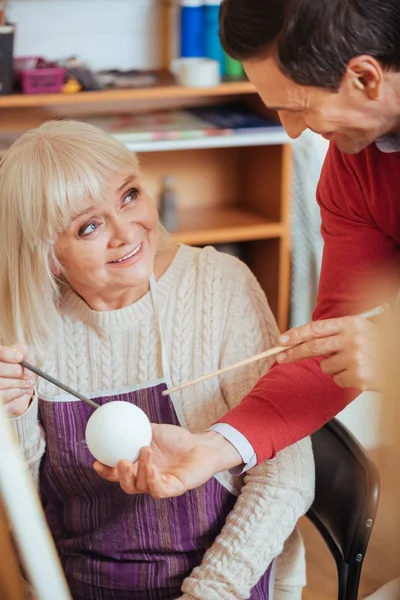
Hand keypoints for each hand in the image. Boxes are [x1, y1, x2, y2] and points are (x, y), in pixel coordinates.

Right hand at [0, 344, 34, 416]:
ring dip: (20, 383)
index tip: (20, 357)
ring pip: (1, 382)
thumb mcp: (23, 359)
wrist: (19, 393)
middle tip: (28, 374)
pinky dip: (17, 392)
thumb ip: (21, 351)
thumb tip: (20, 354)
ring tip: (29, 383)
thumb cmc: (19, 373)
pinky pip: (4, 395)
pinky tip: (21, 391)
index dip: (6, 353)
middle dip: (16, 371)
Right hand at [94, 425, 240, 498]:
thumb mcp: (154, 430)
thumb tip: (117, 416)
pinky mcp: (174, 489)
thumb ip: (137, 427)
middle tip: (120, 461)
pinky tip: (152, 466)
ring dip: (140, 469)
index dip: (105, 471)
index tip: (96, 462)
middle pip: (127, 485)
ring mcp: (160, 485)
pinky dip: (153, 480)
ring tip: (145, 450)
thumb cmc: (177, 439)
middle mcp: (147, 478)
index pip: (118, 473)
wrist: (201, 444)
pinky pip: (159, 490)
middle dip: (119, 476)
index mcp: (139, 467)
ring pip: (141, 486)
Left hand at [276, 316, 379, 390]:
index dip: (297, 334)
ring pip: (325, 366)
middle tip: (279, 357)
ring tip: (352, 363)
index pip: (317, 328)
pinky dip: (344, 378)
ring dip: (333, 367)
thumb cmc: (378, 345)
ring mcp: (356, 358)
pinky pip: (337, 380)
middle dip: (292, 353)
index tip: (282, 340)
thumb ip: (336, 333)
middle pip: (313, 347)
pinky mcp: (359, 376)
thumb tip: (303, 340)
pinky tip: (359, 372)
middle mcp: (353, 339)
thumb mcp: (360, 330)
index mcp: (351, 324)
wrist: (398, 360)